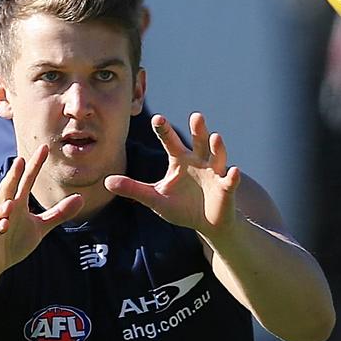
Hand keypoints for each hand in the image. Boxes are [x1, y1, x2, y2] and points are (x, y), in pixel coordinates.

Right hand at [0, 145, 83, 281]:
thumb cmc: (12, 242)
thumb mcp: (40, 226)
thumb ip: (58, 213)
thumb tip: (81, 198)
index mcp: (17, 203)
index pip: (27, 180)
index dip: (35, 164)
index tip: (44, 147)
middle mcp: (4, 209)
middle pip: (9, 189)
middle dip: (13, 175)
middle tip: (20, 159)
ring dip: (2, 205)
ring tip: (10, 203)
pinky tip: (2, 225)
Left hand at [104, 113, 239, 238]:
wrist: (207, 224)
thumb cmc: (181, 207)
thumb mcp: (155, 198)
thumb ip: (133, 189)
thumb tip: (106, 182)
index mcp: (180, 160)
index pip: (171, 141)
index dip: (164, 130)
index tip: (156, 118)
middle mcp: (199, 161)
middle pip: (199, 141)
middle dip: (198, 129)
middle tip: (196, 116)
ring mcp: (214, 173)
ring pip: (217, 156)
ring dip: (218, 147)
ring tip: (216, 137)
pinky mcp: (226, 188)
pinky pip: (230, 181)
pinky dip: (233, 177)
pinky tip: (234, 172)